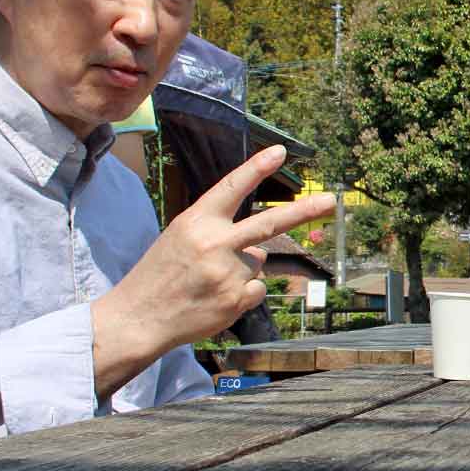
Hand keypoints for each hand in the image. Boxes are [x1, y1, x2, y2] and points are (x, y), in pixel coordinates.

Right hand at [92, 145, 335, 397]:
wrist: (138, 319)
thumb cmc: (160, 275)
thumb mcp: (180, 238)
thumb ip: (218, 233)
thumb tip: (260, 250)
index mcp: (195, 222)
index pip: (231, 189)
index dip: (256, 168)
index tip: (281, 151)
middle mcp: (215, 244)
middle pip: (269, 224)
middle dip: (304, 211)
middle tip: (331, 201)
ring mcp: (228, 274)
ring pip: (256, 263)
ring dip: (240, 272)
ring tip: (207, 284)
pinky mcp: (236, 300)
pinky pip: (257, 289)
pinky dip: (242, 294)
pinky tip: (214, 300)